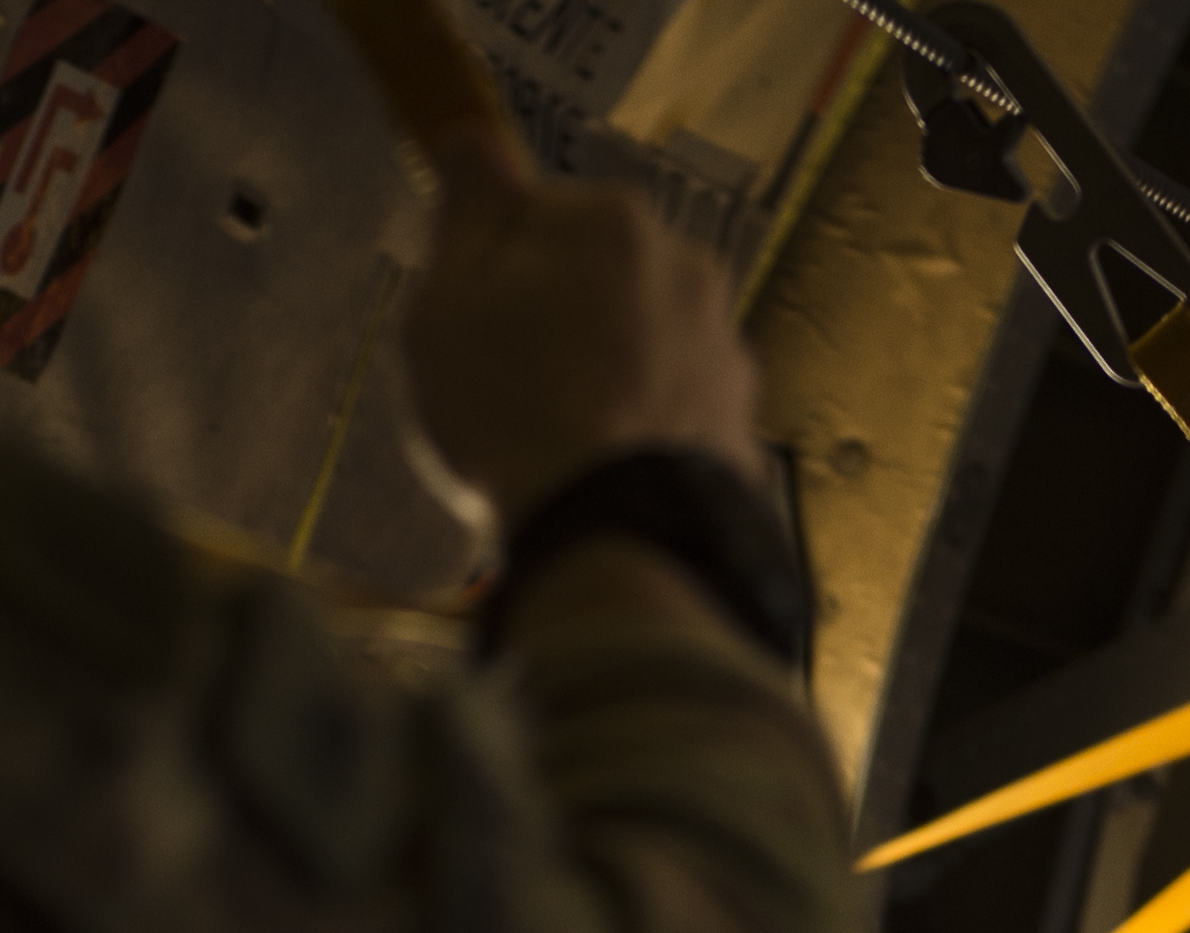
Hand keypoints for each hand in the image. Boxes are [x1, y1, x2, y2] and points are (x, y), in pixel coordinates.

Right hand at [402, 141, 761, 522]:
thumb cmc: (512, 408)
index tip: (475, 324)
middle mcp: (686, 265)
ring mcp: (724, 345)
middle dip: (560, 320)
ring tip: (562, 444)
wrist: (613, 534)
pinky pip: (676, 409)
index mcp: (612, 220)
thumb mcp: (448, 298)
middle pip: (599, 279)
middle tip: (512, 390)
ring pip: (644, 343)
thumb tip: (477, 141)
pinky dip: (645, 430)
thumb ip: (469, 209)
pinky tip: (606, 473)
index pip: (538, 215)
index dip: (496, 269)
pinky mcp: (742, 421)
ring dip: (608, 376)